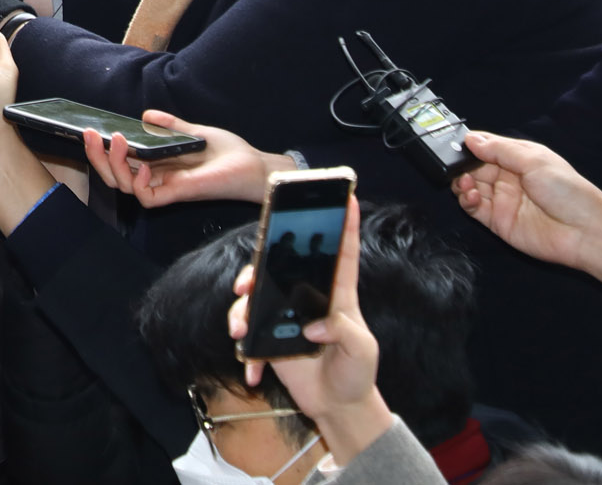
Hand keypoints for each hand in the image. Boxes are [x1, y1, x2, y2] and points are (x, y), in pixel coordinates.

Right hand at [81, 109, 294, 207]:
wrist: (255, 166)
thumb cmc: (231, 153)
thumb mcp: (195, 132)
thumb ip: (171, 126)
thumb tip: (146, 115)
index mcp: (158, 163)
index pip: (121, 162)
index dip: (103, 150)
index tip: (93, 130)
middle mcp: (158, 177)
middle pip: (114, 176)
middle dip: (97, 157)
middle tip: (90, 135)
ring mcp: (166, 186)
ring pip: (124, 186)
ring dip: (114, 164)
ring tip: (116, 141)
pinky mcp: (178, 193)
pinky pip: (147, 198)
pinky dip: (138, 183)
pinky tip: (143, 165)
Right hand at [230, 197, 394, 466]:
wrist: (338, 406)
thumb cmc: (357, 373)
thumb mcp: (361, 351)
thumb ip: (342, 332)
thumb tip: (313, 325)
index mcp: (338, 296)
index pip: (342, 255)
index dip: (344, 226)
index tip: (345, 197)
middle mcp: (308, 298)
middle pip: (280, 267)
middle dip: (260, 266)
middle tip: (248, 280)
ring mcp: (287, 316)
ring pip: (255, 298)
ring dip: (242, 313)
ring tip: (240, 331)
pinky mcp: (271, 339)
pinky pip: (249, 335)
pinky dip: (247, 352)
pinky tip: (253, 370)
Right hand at [454, 132, 601, 287]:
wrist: (584, 231)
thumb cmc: (568, 191)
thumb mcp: (533, 160)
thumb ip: (499, 149)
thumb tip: (471, 139)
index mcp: (519, 159)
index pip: (486, 148)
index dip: (470, 146)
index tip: (455, 145)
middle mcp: (508, 178)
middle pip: (473, 167)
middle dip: (461, 165)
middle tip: (455, 165)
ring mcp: (502, 200)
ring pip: (469, 187)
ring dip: (461, 182)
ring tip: (465, 183)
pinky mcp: (497, 221)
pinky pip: (473, 209)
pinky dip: (466, 201)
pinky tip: (471, 196)